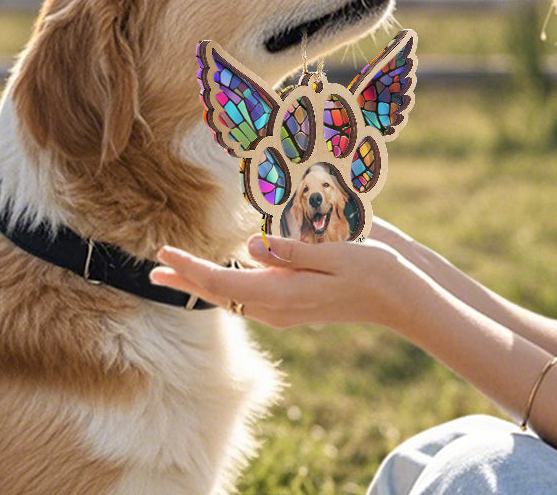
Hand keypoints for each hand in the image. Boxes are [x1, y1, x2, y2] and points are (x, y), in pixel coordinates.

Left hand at [150, 234, 400, 329]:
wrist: (401, 297)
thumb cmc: (374, 269)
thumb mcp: (335, 253)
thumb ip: (291, 251)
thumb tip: (250, 247)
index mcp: (283, 295)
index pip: (223, 284)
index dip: (190, 269)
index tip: (163, 256)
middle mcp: (279, 307)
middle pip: (221, 294)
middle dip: (188, 281)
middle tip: (155, 271)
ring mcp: (287, 309)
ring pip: (234, 296)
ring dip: (205, 283)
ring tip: (179, 272)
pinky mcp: (297, 304)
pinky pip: (253, 295)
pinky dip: (230, 284)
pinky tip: (226, 272)